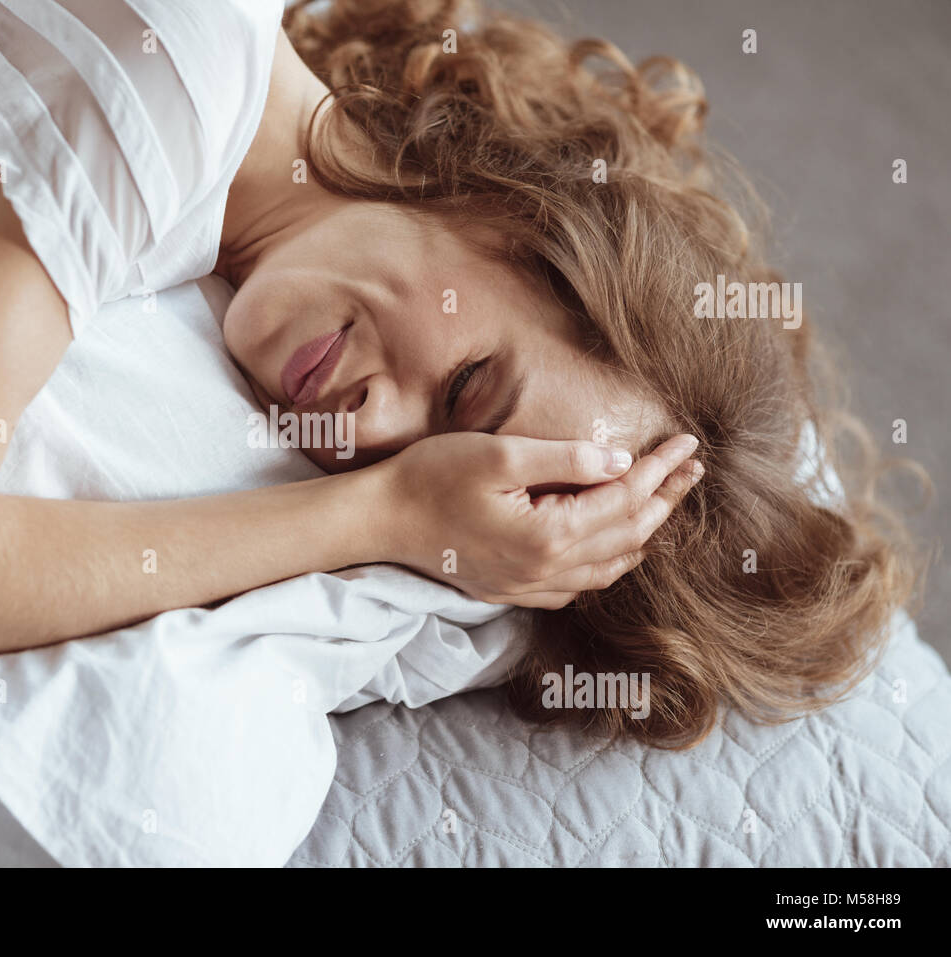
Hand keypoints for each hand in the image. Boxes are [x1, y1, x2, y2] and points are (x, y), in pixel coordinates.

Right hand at [378, 431, 702, 607]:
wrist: (381, 520)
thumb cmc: (432, 478)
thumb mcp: (499, 455)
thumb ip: (565, 459)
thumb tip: (620, 461)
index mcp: (551, 535)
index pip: (626, 499)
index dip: (661, 470)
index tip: (688, 444)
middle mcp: (548, 570)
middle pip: (628, 536)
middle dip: (666, 500)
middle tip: (691, 469)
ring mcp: (531, 586)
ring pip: (610, 567)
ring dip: (643, 533)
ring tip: (663, 502)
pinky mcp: (513, 590)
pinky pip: (579, 584)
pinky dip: (608, 561)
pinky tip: (612, 543)